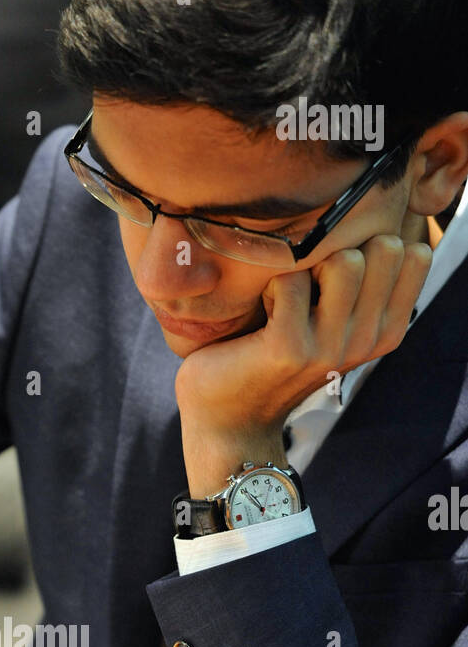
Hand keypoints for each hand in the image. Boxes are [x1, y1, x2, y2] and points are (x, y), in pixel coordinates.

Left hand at [175, 234, 433, 495]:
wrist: (231, 422)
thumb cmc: (278, 358)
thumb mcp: (335, 324)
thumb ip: (362, 285)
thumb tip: (373, 224)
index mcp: (386, 331)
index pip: (414, 254)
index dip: (373, 245)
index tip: (339, 275)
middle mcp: (366, 341)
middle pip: (383, 247)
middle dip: (343, 249)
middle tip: (308, 283)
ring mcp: (330, 348)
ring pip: (345, 261)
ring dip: (308, 266)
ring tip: (285, 298)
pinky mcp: (289, 349)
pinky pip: (289, 279)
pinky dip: (267, 286)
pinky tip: (260, 315)